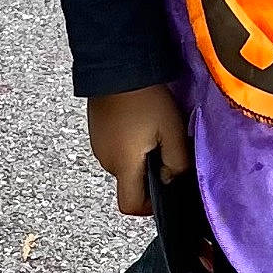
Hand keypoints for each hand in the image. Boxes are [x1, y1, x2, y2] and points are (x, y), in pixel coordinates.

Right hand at [87, 84, 189, 216]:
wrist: (116, 66)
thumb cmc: (146, 100)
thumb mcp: (172, 131)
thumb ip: (176, 162)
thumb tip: (172, 180)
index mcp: (123, 165)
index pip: (129, 206)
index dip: (148, 206)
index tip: (164, 187)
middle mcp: (105, 161)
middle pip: (128, 182)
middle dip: (149, 173)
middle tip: (166, 148)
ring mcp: (97, 145)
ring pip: (123, 164)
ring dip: (139, 156)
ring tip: (154, 130)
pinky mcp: (96, 131)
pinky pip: (115, 148)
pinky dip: (129, 143)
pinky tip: (140, 122)